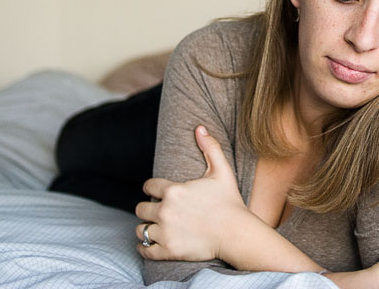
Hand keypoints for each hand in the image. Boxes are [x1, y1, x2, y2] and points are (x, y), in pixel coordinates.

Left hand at [135, 125, 249, 261]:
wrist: (237, 233)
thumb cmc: (230, 202)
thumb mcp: (221, 171)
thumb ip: (210, 148)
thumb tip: (200, 127)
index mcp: (174, 190)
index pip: (149, 186)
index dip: (151, 188)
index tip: (156, 192)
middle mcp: (165, 210)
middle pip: (141, 208)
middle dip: (148, 208)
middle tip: (157, 211)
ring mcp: (166, 232)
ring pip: (141, 229)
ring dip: (146, 227)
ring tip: (154, 227)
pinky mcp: (168, 250)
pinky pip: (145, 249)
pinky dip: (144, 247)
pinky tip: (148, 244)